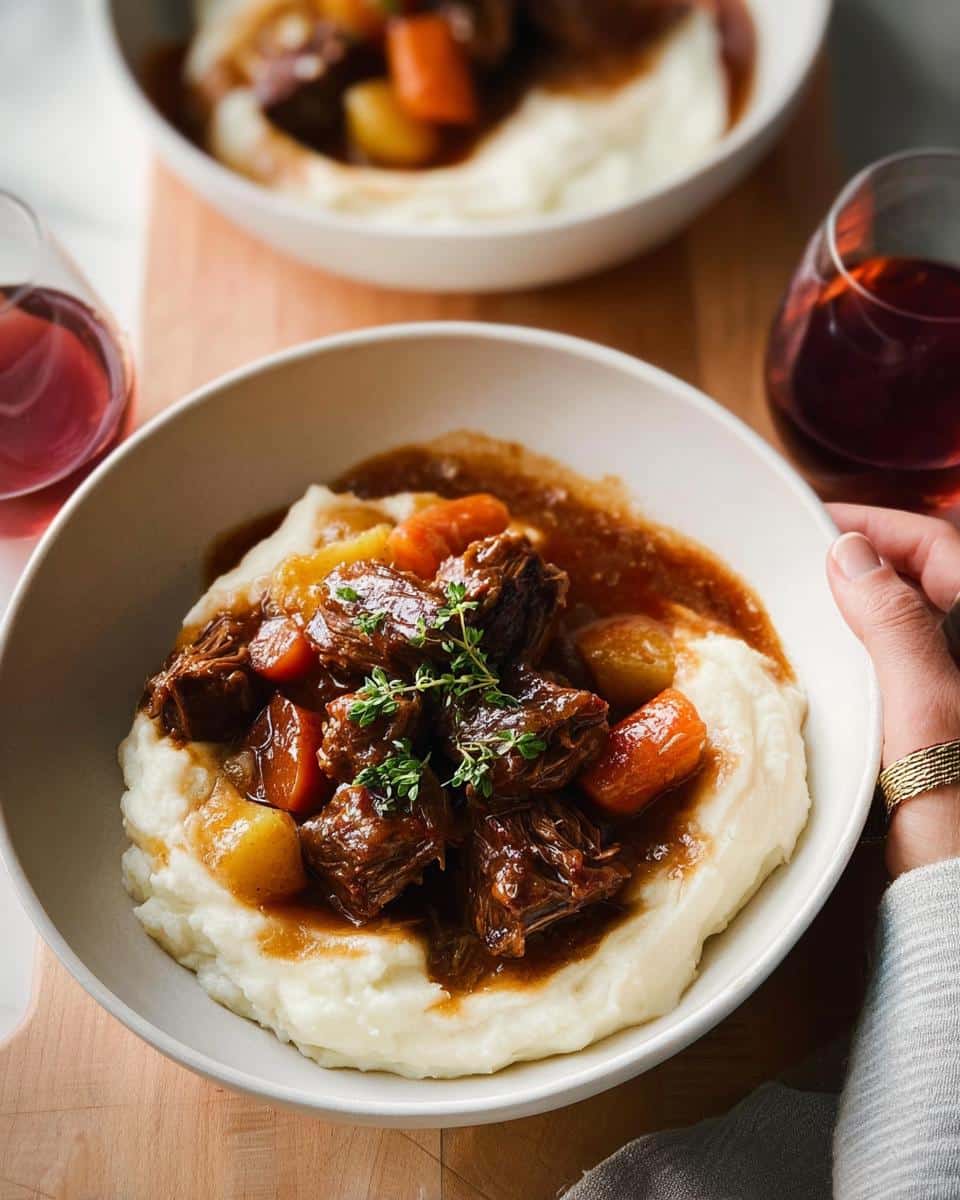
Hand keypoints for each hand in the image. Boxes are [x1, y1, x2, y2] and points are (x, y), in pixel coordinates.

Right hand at [827, 504, 959, 877]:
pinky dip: (870, 644)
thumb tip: (849, 552)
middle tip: (803, 557)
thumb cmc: (953, 807)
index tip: (817, 520)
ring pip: (913, 618)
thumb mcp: (925, 711)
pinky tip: (836, 655)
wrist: (958, 899)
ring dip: (866, 600)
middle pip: (928, 576)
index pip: (940, 546)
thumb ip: (896, 624)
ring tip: (809, 596)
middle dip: (868, 557)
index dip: (879, 525)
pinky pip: (905, 660)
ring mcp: (954, 690)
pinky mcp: (941, 723)